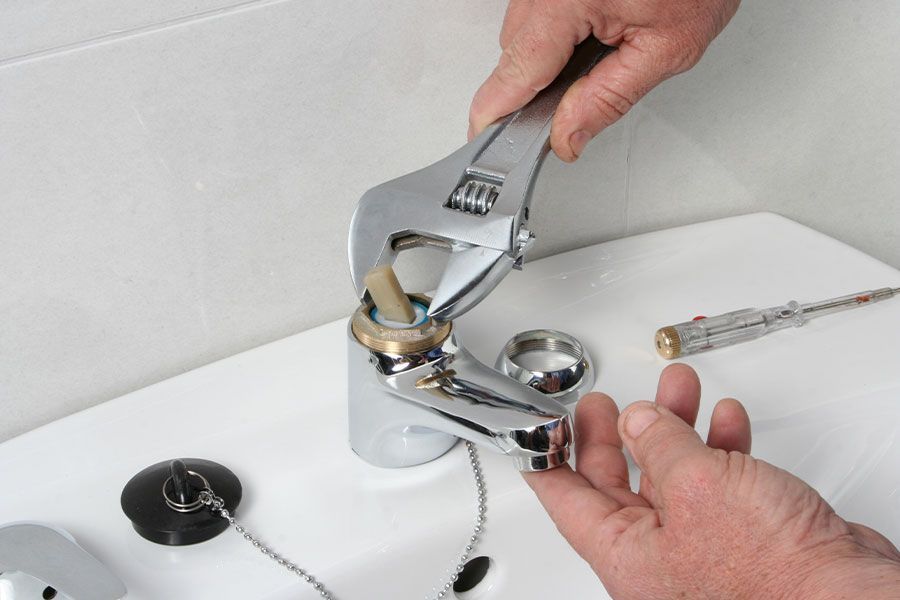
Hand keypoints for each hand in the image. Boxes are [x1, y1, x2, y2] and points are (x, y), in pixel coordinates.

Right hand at [469, 0, 740, 160]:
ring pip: (522, 32)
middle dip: (537, 83)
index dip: (499, 110)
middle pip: (514, 52)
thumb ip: (609, 99)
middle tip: (576, 101)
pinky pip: (536, 11)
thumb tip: (567, 135)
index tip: (486, 139)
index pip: (519, 69)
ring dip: (548, 54)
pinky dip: (556, 30)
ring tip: (602, 47)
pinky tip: (593, 30)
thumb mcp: (666, 48)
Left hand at [526, 364, 899, 597]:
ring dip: (675, 426)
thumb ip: (658, 444)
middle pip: (618, 482)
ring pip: (672, 475)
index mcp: (625, 555)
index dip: (549, 458)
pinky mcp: (741, 536)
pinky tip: (725, 420)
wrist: (846, 597)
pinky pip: (716, 483)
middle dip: (617, 431)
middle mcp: (657, 556)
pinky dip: (718, 446)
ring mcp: (700, 546)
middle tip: (606, 402)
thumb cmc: (773, 574)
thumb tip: (637, 420)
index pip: (565, 500)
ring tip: (677, 387)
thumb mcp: (695, 486)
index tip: (541, 430)